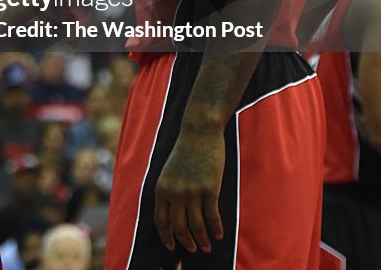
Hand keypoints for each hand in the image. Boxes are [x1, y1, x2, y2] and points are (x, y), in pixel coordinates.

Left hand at [154, 129, 224, 252]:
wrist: (198, 132)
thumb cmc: (185, 151)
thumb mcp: (168, 171)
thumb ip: (168, 191)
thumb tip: (173, 213)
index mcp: (161, 188)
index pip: (160, 220)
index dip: (166, 236)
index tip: (171, 247)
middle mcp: (174, 192)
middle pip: (178, 227)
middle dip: (185, 242)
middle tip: (193, 249)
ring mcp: (192, 192)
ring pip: (196, 226)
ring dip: (202, 240)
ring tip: (207, 246)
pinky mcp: (210, 189)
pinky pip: (212, 217)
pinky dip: (216, 229)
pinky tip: (219, 235)